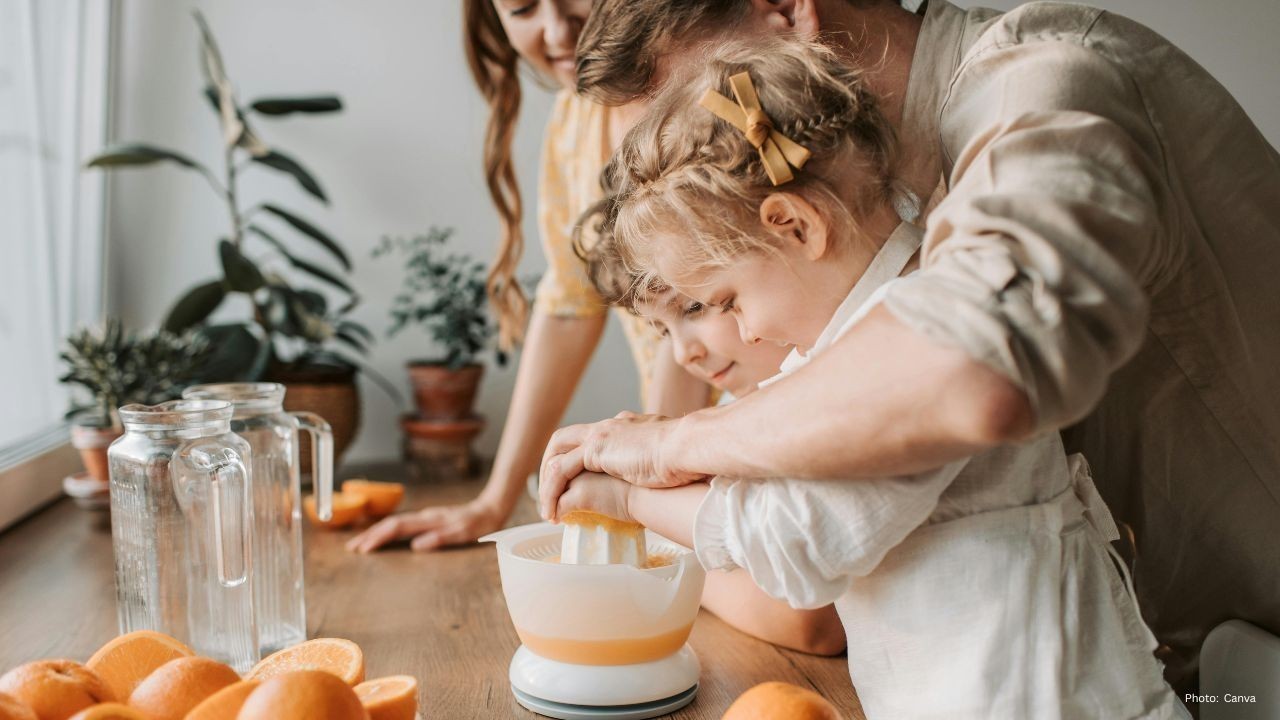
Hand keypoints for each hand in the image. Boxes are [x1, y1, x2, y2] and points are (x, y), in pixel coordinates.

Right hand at [345, 498, 507, 553]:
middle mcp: (424, 516)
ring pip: (394, 523)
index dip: (378, 537)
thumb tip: (416, 546)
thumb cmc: (478, 524)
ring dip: (376, 532)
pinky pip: (402, 525)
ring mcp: (425, 517)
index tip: (363, 549)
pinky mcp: (428, 520)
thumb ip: (440, 538)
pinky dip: (388, 531)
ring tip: (360, 543)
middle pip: (390, 523)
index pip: (396, 527)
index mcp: (429, 520)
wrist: (490, 508)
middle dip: (369, 535)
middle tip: (351, 548)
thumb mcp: (463, 534)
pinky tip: (383, 536)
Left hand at [539, 411, 708, 520]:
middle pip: (564, 439)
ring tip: (547, 508)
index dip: (578, 457)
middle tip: (549, 492)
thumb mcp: (672, 458)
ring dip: (547, 483)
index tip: (576, 478)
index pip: (592, 436)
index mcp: (627, 426)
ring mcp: (601, 435)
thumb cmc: (689, 457)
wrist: (689, 447)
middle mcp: (609, 426)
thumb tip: (675, 476)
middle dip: (551, 464)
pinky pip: (561, 471)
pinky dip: (552, 491)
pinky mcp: (596, 450)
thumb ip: (664, 462)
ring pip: (557, 455)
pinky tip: (554, 512)